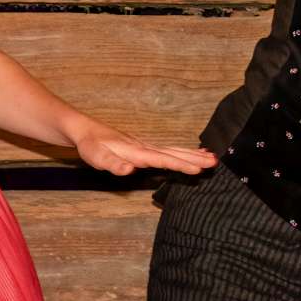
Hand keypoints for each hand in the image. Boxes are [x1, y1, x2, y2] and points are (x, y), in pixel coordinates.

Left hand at [73, 122, 215, 176]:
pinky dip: (184, 152)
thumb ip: (113, 163)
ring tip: (212, 158)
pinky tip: (192, 154)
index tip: (198, 169)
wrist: (86, 130)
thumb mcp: (96, 157)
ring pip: (174, 150)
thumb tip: (129, 169)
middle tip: (215, 162)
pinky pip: (169, 150)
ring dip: (193, 154)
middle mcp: (145, 147)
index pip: (162, 159)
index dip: (180, 164)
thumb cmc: (91, 145)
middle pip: (174, 153)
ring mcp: (147, 146)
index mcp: (136, 151)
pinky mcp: (146, 148)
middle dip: (195, 158)